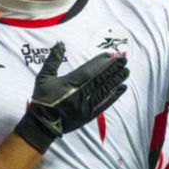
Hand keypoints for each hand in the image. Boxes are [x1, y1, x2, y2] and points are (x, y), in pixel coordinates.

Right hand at [14, 43, 128, 152]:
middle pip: (99, 79)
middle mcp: (79, 94)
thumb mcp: (43, 77)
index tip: (109, 55)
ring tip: (126, 71)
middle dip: (113, 69)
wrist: (42, 124)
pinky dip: (114, 95)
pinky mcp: (89, 115)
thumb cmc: (43, 99)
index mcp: (68, 84)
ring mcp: (85, 106)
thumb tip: (60, 44)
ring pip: (104, 91)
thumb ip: (53, 60)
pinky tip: (122, 88)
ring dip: (116, 80)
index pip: (88, 71)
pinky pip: (104, 104)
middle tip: (124, 60)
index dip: (100, 62)